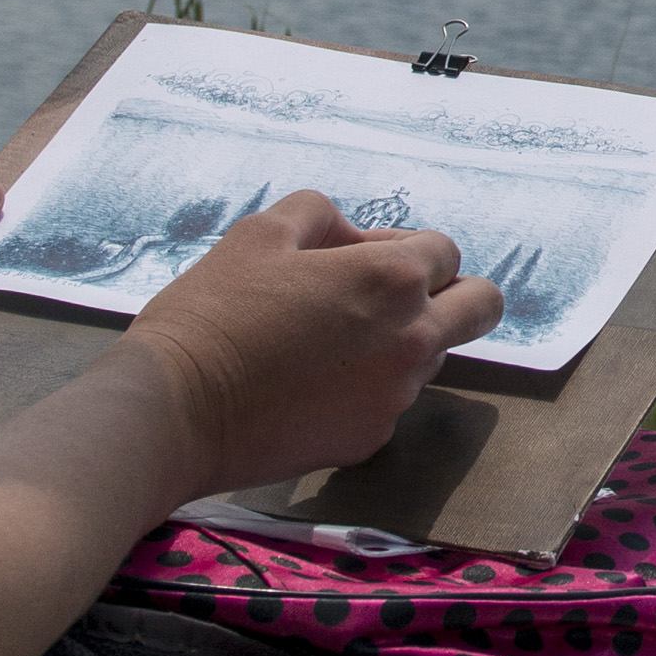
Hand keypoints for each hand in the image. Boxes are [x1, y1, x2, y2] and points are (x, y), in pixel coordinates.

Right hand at [124, 188, 502, 493]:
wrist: (174, 410)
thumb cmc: (213, 314)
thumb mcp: (260, 232)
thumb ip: (322, 216)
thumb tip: (352, 240)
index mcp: (392, 280)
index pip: (445, 251)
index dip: (399, 247)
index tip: (353, 258)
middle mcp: (411, 340)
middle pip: (482, 308)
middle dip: (451, 293)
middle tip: (385, 298)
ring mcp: (394, 397)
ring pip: (431, 357)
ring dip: (398, 342)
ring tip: (322, 343)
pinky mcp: (368, 440)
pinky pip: (388, 402)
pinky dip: (364, 389)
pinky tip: (306, 385)